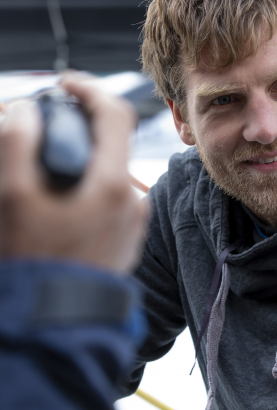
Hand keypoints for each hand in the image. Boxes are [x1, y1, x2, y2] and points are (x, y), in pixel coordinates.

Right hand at [0, 78, 147, 270]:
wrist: (55, 325)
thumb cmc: (34, 264)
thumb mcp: (13, 197)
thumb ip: (18, 144)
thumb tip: (24, 112)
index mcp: (112, 185)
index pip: (115, 113)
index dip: (88, 89)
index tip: (64, 83)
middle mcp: (131, 201)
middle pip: (111, 142)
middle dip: (79, 125)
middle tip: (44, 126)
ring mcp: (130, 223)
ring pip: (107, 171)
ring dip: (81, 158)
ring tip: (43, 168)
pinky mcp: (123, 240)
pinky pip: (106, 198)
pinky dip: (85, 186)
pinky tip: (56, 201)